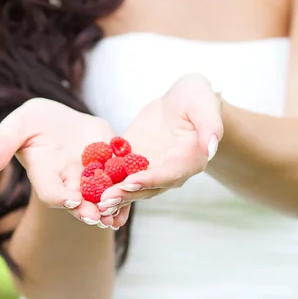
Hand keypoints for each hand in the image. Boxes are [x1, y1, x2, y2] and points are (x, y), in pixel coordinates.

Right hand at [0, 97, 125, 227]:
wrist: (60, 117)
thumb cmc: (33, 121)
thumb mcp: (15, 127)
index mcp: (45, 174)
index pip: (50, 192)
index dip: (59, 197)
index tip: (69, 201)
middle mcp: (68, 181)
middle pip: (78, 202)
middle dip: (87, 211)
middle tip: (97, 218)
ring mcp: (89, 177)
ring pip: (100, 198)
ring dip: (108, 209)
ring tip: (116, 218)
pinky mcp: (109, 167)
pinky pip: (118, 185)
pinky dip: (124, 195)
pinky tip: (132, 200)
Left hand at [98, 74, 223, 225]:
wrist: (182, 98)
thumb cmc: (198, 98)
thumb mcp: (205, 104)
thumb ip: (210, 126)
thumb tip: (211, 147)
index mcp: (189, 161)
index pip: (169, 175)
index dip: (150, 180)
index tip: (131, 183)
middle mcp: (169, 171)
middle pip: (147, 187)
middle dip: (125, 194)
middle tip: (104, 201)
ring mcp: (150, 167)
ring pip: (130, 185)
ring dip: (113, 193)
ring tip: (93, 200)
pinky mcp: (134, 160)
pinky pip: (118, 171)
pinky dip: (104, 178)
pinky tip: (86, 183)